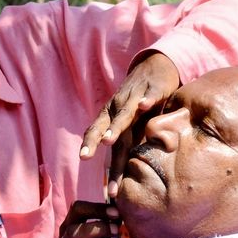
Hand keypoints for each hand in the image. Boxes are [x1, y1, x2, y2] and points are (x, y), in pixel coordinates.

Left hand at [80, 51, 179, 197]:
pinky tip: (144, 106)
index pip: (96, 131)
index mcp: (110, 115)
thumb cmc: (140, 102)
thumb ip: (124, 142)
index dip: (88, 144)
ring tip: (108, 140)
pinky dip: (147, 100)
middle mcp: (118, 106)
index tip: (82, 159)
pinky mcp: (154, 89)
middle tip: (85, 158)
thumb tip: (118, 171)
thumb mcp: (129, 121)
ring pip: (125, 113)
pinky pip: (150, 95)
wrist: (154, 67)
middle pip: (107, 128)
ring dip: (116, 126)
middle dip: (97, 144)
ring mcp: (135, 97)